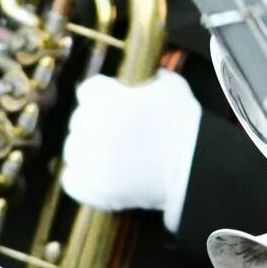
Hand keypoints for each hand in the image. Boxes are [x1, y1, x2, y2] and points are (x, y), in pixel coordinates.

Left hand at [60, 69, 201, 215]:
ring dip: (88, 149)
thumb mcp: (172, 87)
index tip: (112, 102)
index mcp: (108, 100)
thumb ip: (149, 79)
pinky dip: (83, 178)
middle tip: (117, 131)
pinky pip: (72, 180)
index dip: (102, 95)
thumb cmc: (185, 126)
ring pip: (74, 149)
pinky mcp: (92, 188)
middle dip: (95, 122)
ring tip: (110, 155)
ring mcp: (90, 160)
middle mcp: (93, 128)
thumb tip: (143, 80)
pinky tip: (101, 174)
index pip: (89, 90)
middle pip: (80, 119)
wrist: (194, 169)